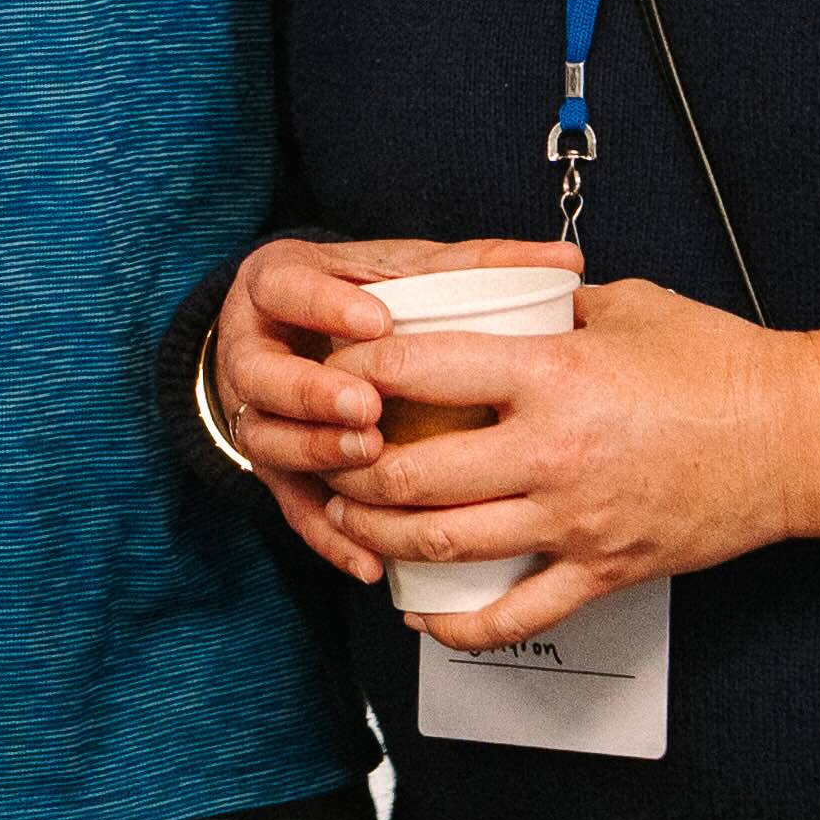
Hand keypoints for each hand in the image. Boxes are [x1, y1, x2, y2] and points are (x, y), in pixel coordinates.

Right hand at [202, 236, 544, 579]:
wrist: (294, 333)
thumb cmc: (365, 297)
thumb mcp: (407, 270)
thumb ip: (478, 264)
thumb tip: (568, 259)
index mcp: (278, 284)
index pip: (284, 287)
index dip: (323, 306)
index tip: (377, 322)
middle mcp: (252, 348)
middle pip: (259, 374)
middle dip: (311, 391)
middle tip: (367, 407)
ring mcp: (256, 413)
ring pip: (265, 440)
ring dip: (315, 453)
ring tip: (368, 459)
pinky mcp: (272, 470)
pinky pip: (291, 509)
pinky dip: (329, 537)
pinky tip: (370, 559)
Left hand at [323, 272, 819, 655]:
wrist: (799, 437)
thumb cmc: (723, 365)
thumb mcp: (627, 305)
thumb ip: (554, 304)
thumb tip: (505, 294)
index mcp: (551, 373)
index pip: (420, 370)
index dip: (357, 371)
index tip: (331, 368)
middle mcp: (551, 451)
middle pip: (412, 474)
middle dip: (350, 470)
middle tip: (327, 457)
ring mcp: (575, 520)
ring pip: (445, 546)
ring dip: (382, 537)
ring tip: (353, 520)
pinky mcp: (604, 569)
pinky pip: (515, 614)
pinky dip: (458, 625)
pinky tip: (424, 615)